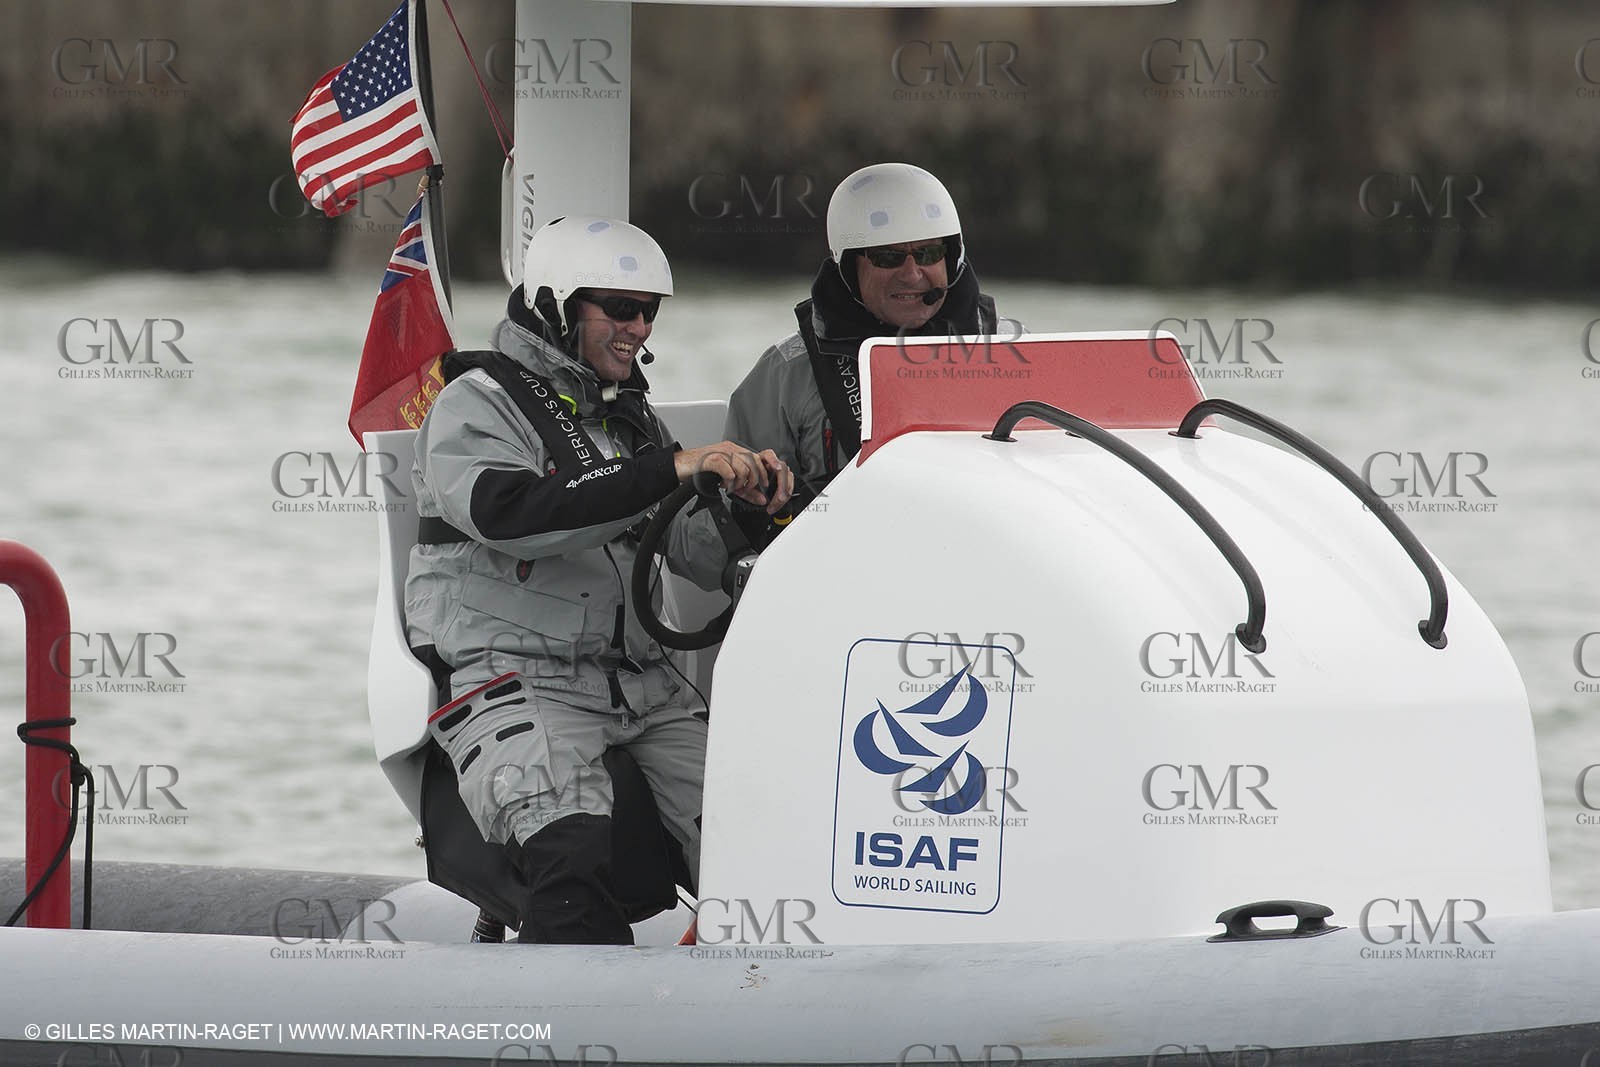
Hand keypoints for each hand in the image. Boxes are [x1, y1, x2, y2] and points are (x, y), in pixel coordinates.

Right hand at [674, 443, 794, 514]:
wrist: (679, 466)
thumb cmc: (701, 471)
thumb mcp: (728, 481)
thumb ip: (746, 490)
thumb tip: (761, 499)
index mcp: (736, 450)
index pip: (760, 456)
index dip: (767, 470)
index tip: (766, 484)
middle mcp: (730, 449)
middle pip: (754, 462)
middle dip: (753, 480)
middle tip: (744, 489)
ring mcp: (722, 453)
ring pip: (744, 468)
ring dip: (741, 482)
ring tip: (732, 487)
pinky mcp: (712, 460)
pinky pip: (729, 471)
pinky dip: (729, 482)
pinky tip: (723, 485)